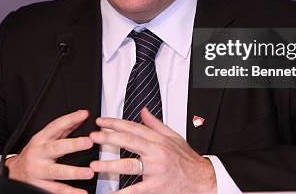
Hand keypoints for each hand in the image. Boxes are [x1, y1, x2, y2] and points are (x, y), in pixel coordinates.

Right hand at [6, 109, 94, 193]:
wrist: (13, 174)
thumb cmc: (33, 154)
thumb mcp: (44, 139)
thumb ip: (63, 129)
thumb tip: (81, 116)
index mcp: (40, 140)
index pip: (55, 126)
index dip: (70, 119)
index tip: (84, 114)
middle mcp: (38, 154)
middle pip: (56, 148)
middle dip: (73, 144)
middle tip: (89, 142)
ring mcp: (38, 171)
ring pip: (57, 172)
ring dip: (74, 172)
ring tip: (89, 172)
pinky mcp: (39, 186)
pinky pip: (56, 190)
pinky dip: (69, 192)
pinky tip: (82, 193)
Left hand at [89, 108, 215, 193]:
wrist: (202, 180)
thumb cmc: (187, 160)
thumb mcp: (174, 137)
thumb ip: (155, 124)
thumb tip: (143, 111)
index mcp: (159, 139)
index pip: (134, 128)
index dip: (116, 123)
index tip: (101, 122)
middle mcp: (157, 152)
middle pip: (129, 142)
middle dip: (109, 138)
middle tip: (93, 136)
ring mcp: (156, 170)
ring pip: (129, 165)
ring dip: (110, 165)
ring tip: (94, 165)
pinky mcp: (156, 187)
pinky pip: (136, 190)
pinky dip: (122, 193)